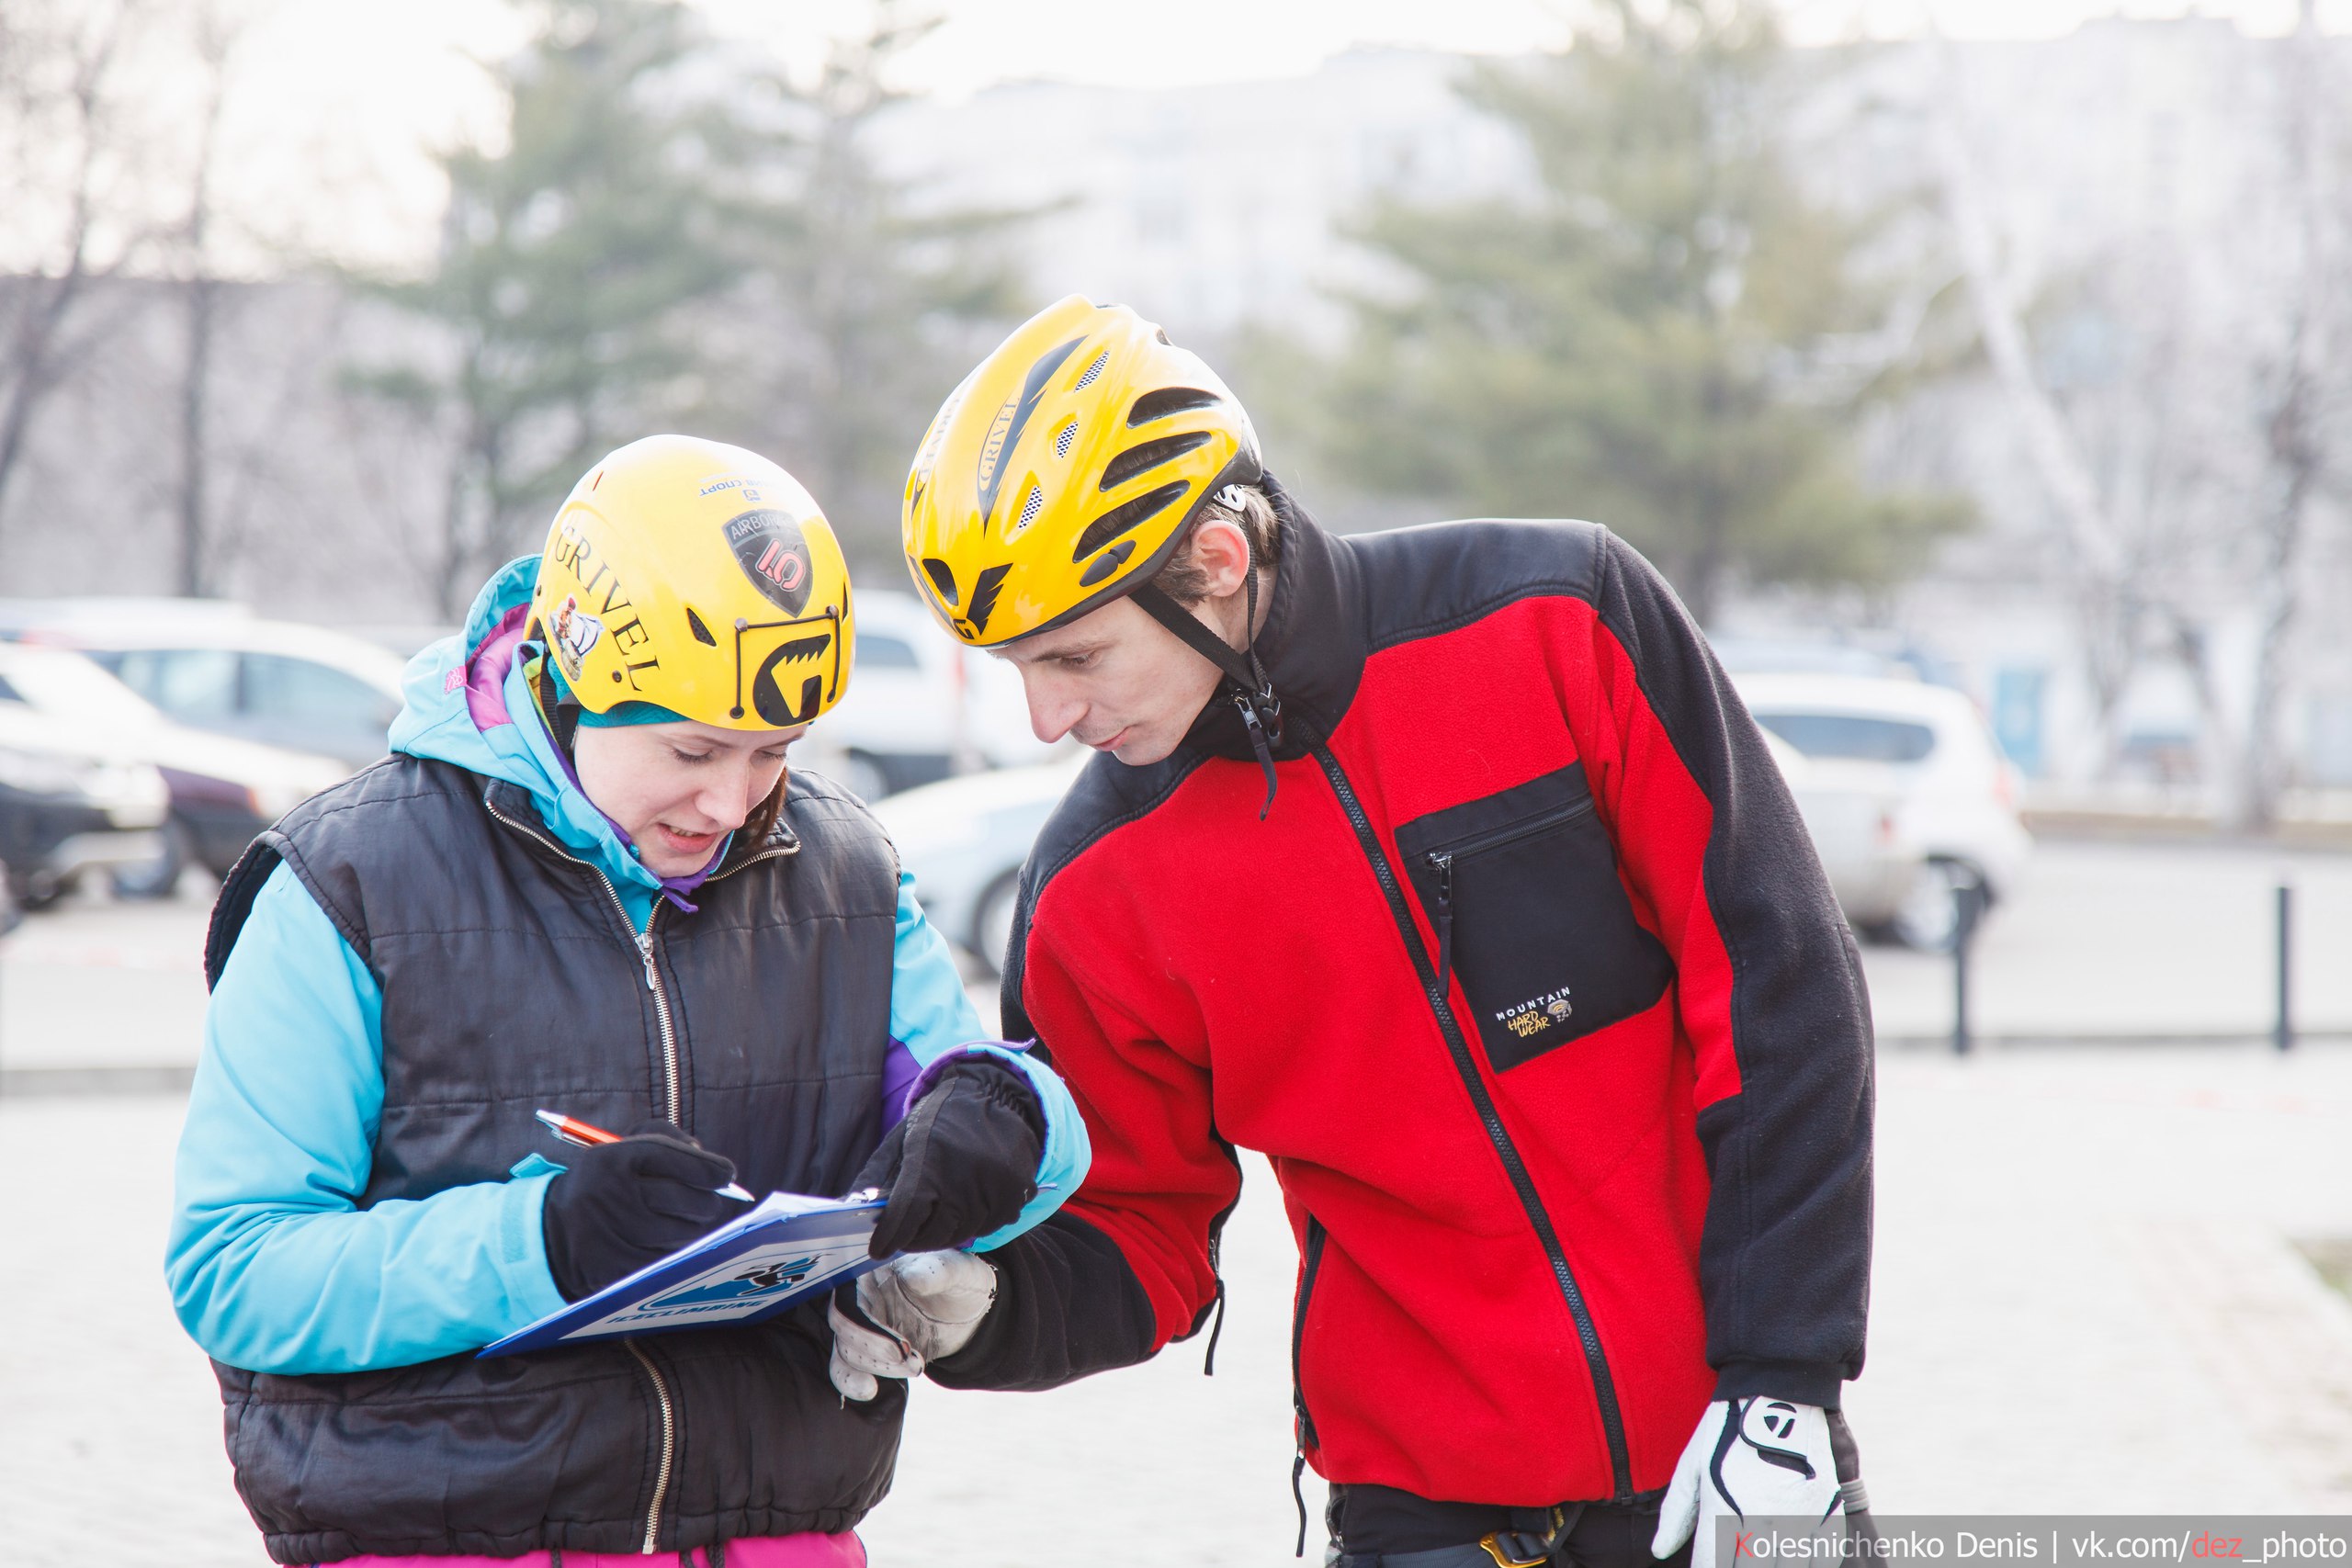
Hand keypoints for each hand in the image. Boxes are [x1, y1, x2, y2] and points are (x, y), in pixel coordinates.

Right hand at [539, 1120, 740, 1301]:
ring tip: (677, 1219)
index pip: (675, 1159)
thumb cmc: (605, 1182)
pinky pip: (670, 1259)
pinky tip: (661, 1240)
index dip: (709, 1168)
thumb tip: (710, 1162)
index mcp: (613, 1160)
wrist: (554, 1232)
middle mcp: (613, 1197)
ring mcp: (615, 1236)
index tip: (727, 1174)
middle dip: (707, 1200)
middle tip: (707, 1200)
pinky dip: (674, 1249)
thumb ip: (667, 1138)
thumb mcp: (621, 1147)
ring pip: (686, 1233)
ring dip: (692, 1226)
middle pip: (689, 1200)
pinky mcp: (619, 1269)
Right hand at [826, 1249, 997, 1400]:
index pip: (851, 1294)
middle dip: (870, 1347)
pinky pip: (847, 1369)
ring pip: (845, 1350)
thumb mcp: (956, 1270)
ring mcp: (864, 1325)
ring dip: (875, 1366)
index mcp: (874, 1269)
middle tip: (906, 1357)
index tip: (900, 1344)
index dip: (865, 1322)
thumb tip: (912, 1278)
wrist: (969, 1311)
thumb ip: (935, 1272)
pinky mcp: (870, 1351)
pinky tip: (869, 1391)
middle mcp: (862, 1296)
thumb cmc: (959, 1278)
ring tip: (916, 1367)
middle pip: (843, 1323)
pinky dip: (851, 1382)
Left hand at [854, 1058, 1043, 1257]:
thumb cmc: (940, 1120)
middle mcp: (965, 1175)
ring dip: (942, 1233)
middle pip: (934, 1232)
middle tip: (904, 1236)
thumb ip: (875, 1175)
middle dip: (913, 1239)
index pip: (906, 1212)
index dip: (889, 1235)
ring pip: (961, 1234)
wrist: (995, 1097)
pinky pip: (987, 1227)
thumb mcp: (900, 1138)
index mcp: (931, 1156)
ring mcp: (994, 1187)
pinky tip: (963, 1206)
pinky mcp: (1015, 1195)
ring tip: (935, 1216)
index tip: (878, 1248)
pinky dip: (971, 1224)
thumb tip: (851, 1209)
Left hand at [1652, 1399, 1848, 1566]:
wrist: (1779, 1391)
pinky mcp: (1830, 1512)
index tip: (1708, 1562)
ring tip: (1761, 1551)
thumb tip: (1659, 1551)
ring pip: (1786, 1567)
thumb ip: (1677, 1512)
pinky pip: (1821, 1558)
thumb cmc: (1727, 1430)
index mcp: (1724, 1506)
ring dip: (1773, 1563)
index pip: (1711, 1565)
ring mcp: (1800, 1517)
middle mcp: (1762, 1517)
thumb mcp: (1693, 1463)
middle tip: (1736, 1553)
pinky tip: (1791, 1552)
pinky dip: (1806, 1561)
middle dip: (1739, 1564)